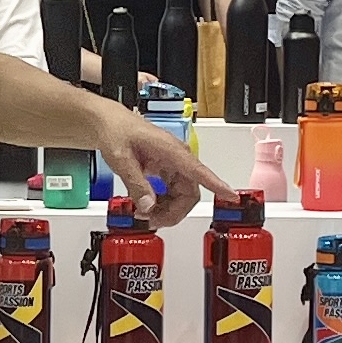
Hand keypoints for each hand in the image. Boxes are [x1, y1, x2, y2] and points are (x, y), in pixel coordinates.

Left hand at [92, 104, 229, 225]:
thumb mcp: (121, 159)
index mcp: (171, 151)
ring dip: (167, 211)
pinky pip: (173, 193)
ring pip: (182, 197)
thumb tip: (148, 206)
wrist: (110, 123)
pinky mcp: (167, 170)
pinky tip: (147, 205)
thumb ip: (136, 183)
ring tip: (144, 213)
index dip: (217, 185)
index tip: (231, 196)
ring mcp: (174, 165)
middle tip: (150, 219)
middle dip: (173, 212)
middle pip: (190, 194)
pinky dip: (162, 204)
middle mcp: (178, 158)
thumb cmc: (117, 131)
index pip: (200, 171)